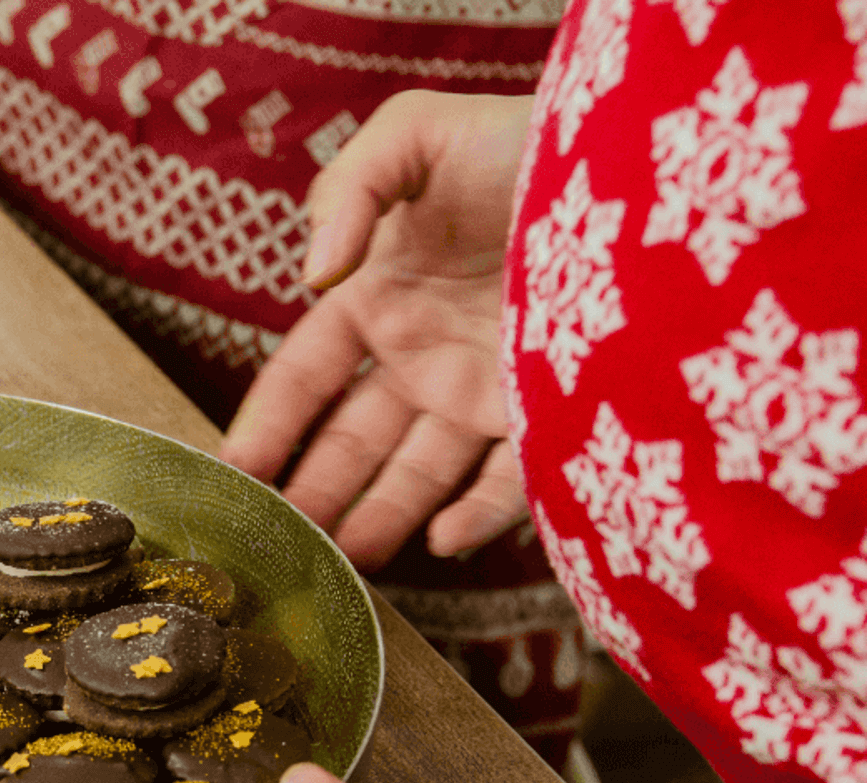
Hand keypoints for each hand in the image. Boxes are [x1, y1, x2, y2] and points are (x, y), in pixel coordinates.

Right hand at [219, 91, 535, 570]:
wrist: (634, 149)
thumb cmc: (515, 137)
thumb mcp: (412, 135)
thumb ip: (348, 192)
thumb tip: (313, 278)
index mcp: (373, 302)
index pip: (302, 380)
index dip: (266, 426)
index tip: (232, 474)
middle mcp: (419, 359)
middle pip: (350, 444)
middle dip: (312, 494)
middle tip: (278, 542)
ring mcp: (481, 393)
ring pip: (417, 475)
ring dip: (380, 519)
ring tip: (347, 561)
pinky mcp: (546, 415)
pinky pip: (508, 479)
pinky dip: (476, 515)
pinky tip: (443, 539)